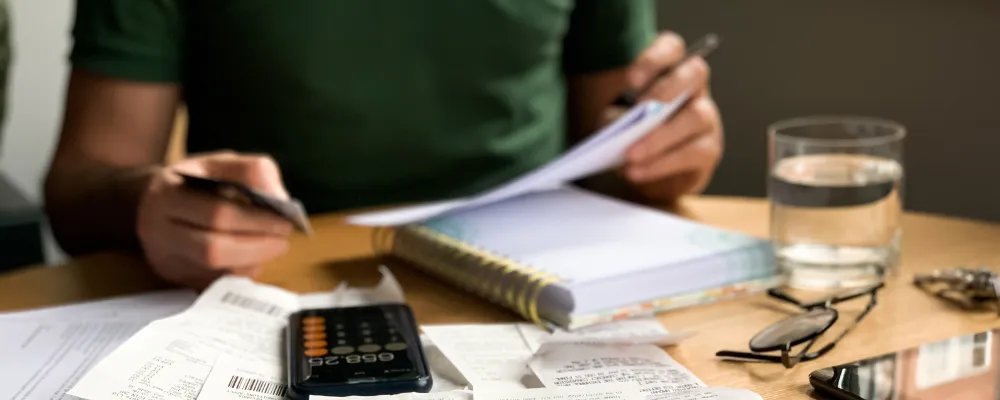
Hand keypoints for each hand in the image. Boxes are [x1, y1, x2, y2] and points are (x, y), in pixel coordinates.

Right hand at [136, 151, 294, 288]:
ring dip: (253, 260)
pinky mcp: (177, 280)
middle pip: (214, 248)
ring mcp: (165, 261)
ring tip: (273, 246)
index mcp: (167, 195)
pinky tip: (253, 257)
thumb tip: (281, 199)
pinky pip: (218, 284)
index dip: (257, 220)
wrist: (153, 206)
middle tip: (284, 239)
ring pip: (216, 272)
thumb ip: (252, 172)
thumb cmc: (195, 182)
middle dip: (258, 245)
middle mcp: (158, 232)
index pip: (217, 213)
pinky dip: (243, 272)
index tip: (286, 220)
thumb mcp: (220, 163)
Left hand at [620, 32, 723, 201]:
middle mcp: (693, 88)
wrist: (645, 174)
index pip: (672, 48)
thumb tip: (623, 125)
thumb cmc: (629, 136)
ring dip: (661, 136)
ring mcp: (706, 117)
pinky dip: (662, 164)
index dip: (654, 59)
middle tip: (641, 111)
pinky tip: (637, 172)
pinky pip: (693, 152)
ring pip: (696, 116)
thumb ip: (616, 118)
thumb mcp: (614, 122)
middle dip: (667, 88)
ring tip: (631, 154)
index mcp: (668, 70)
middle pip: (695, 72)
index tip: (631, 81)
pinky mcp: (709, 149)